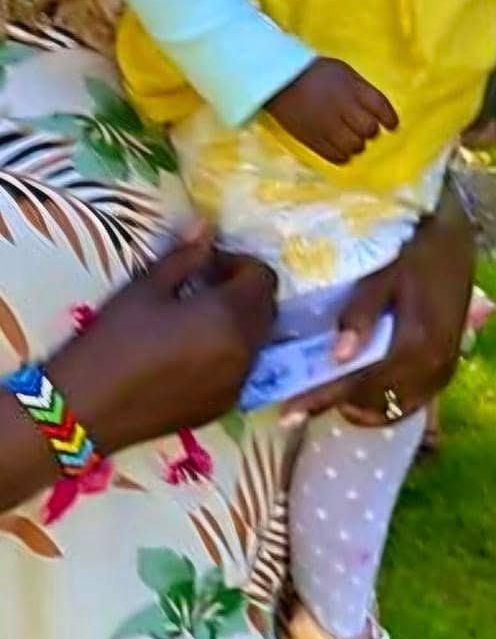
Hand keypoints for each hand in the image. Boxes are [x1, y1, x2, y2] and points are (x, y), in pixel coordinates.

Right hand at [52, 234, 277, 453]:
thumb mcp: (146, 289)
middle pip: (266, 308)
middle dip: (244, 291)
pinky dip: (230, 353)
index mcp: (229, 316)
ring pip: (257, 340)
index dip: (240, 263)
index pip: (263, 278)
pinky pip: (242, 369)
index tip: (208, 265)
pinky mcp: (224, 405)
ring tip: (198, 319)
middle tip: (206, 286)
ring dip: (240, 322)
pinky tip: (192, 353)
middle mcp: (245, 350)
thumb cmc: (113, 341)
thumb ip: (185, 257)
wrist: (85, 409)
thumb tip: (208, 229)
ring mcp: (238, 382)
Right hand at [266, 58, 398, 164]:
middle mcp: (342, 109)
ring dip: (357, 144)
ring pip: (354, 146)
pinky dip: (343, 155)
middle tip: (365, 129)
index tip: (391, 125)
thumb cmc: (316, 73)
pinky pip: (335, 156)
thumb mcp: (344, 72)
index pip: (380, 107)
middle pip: (368, 129)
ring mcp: (327, 126)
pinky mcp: (312, 139)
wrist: (279, 80)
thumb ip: (362, 90)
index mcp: (352, 89)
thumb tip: (379, 111)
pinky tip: (341, 149)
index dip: (389, 118)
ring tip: (352, 139)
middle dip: (370, 131)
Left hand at [293, 185, 476, 426]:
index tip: (289, 415)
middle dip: (343, 405)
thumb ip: (361, 315)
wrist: (455, 236)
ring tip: (340, 396)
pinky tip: (373, 387)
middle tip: (309, 398)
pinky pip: (416, 397)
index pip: (359, 385)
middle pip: (379, 403)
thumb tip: (339, 357)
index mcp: (415, 343)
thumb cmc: (414, 250)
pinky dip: (391, 400)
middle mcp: (433, 364)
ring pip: (399, 406)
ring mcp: (444, 367)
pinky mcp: (449, 362)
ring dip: (368, 407)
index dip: (322, 401)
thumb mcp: (382, 275)